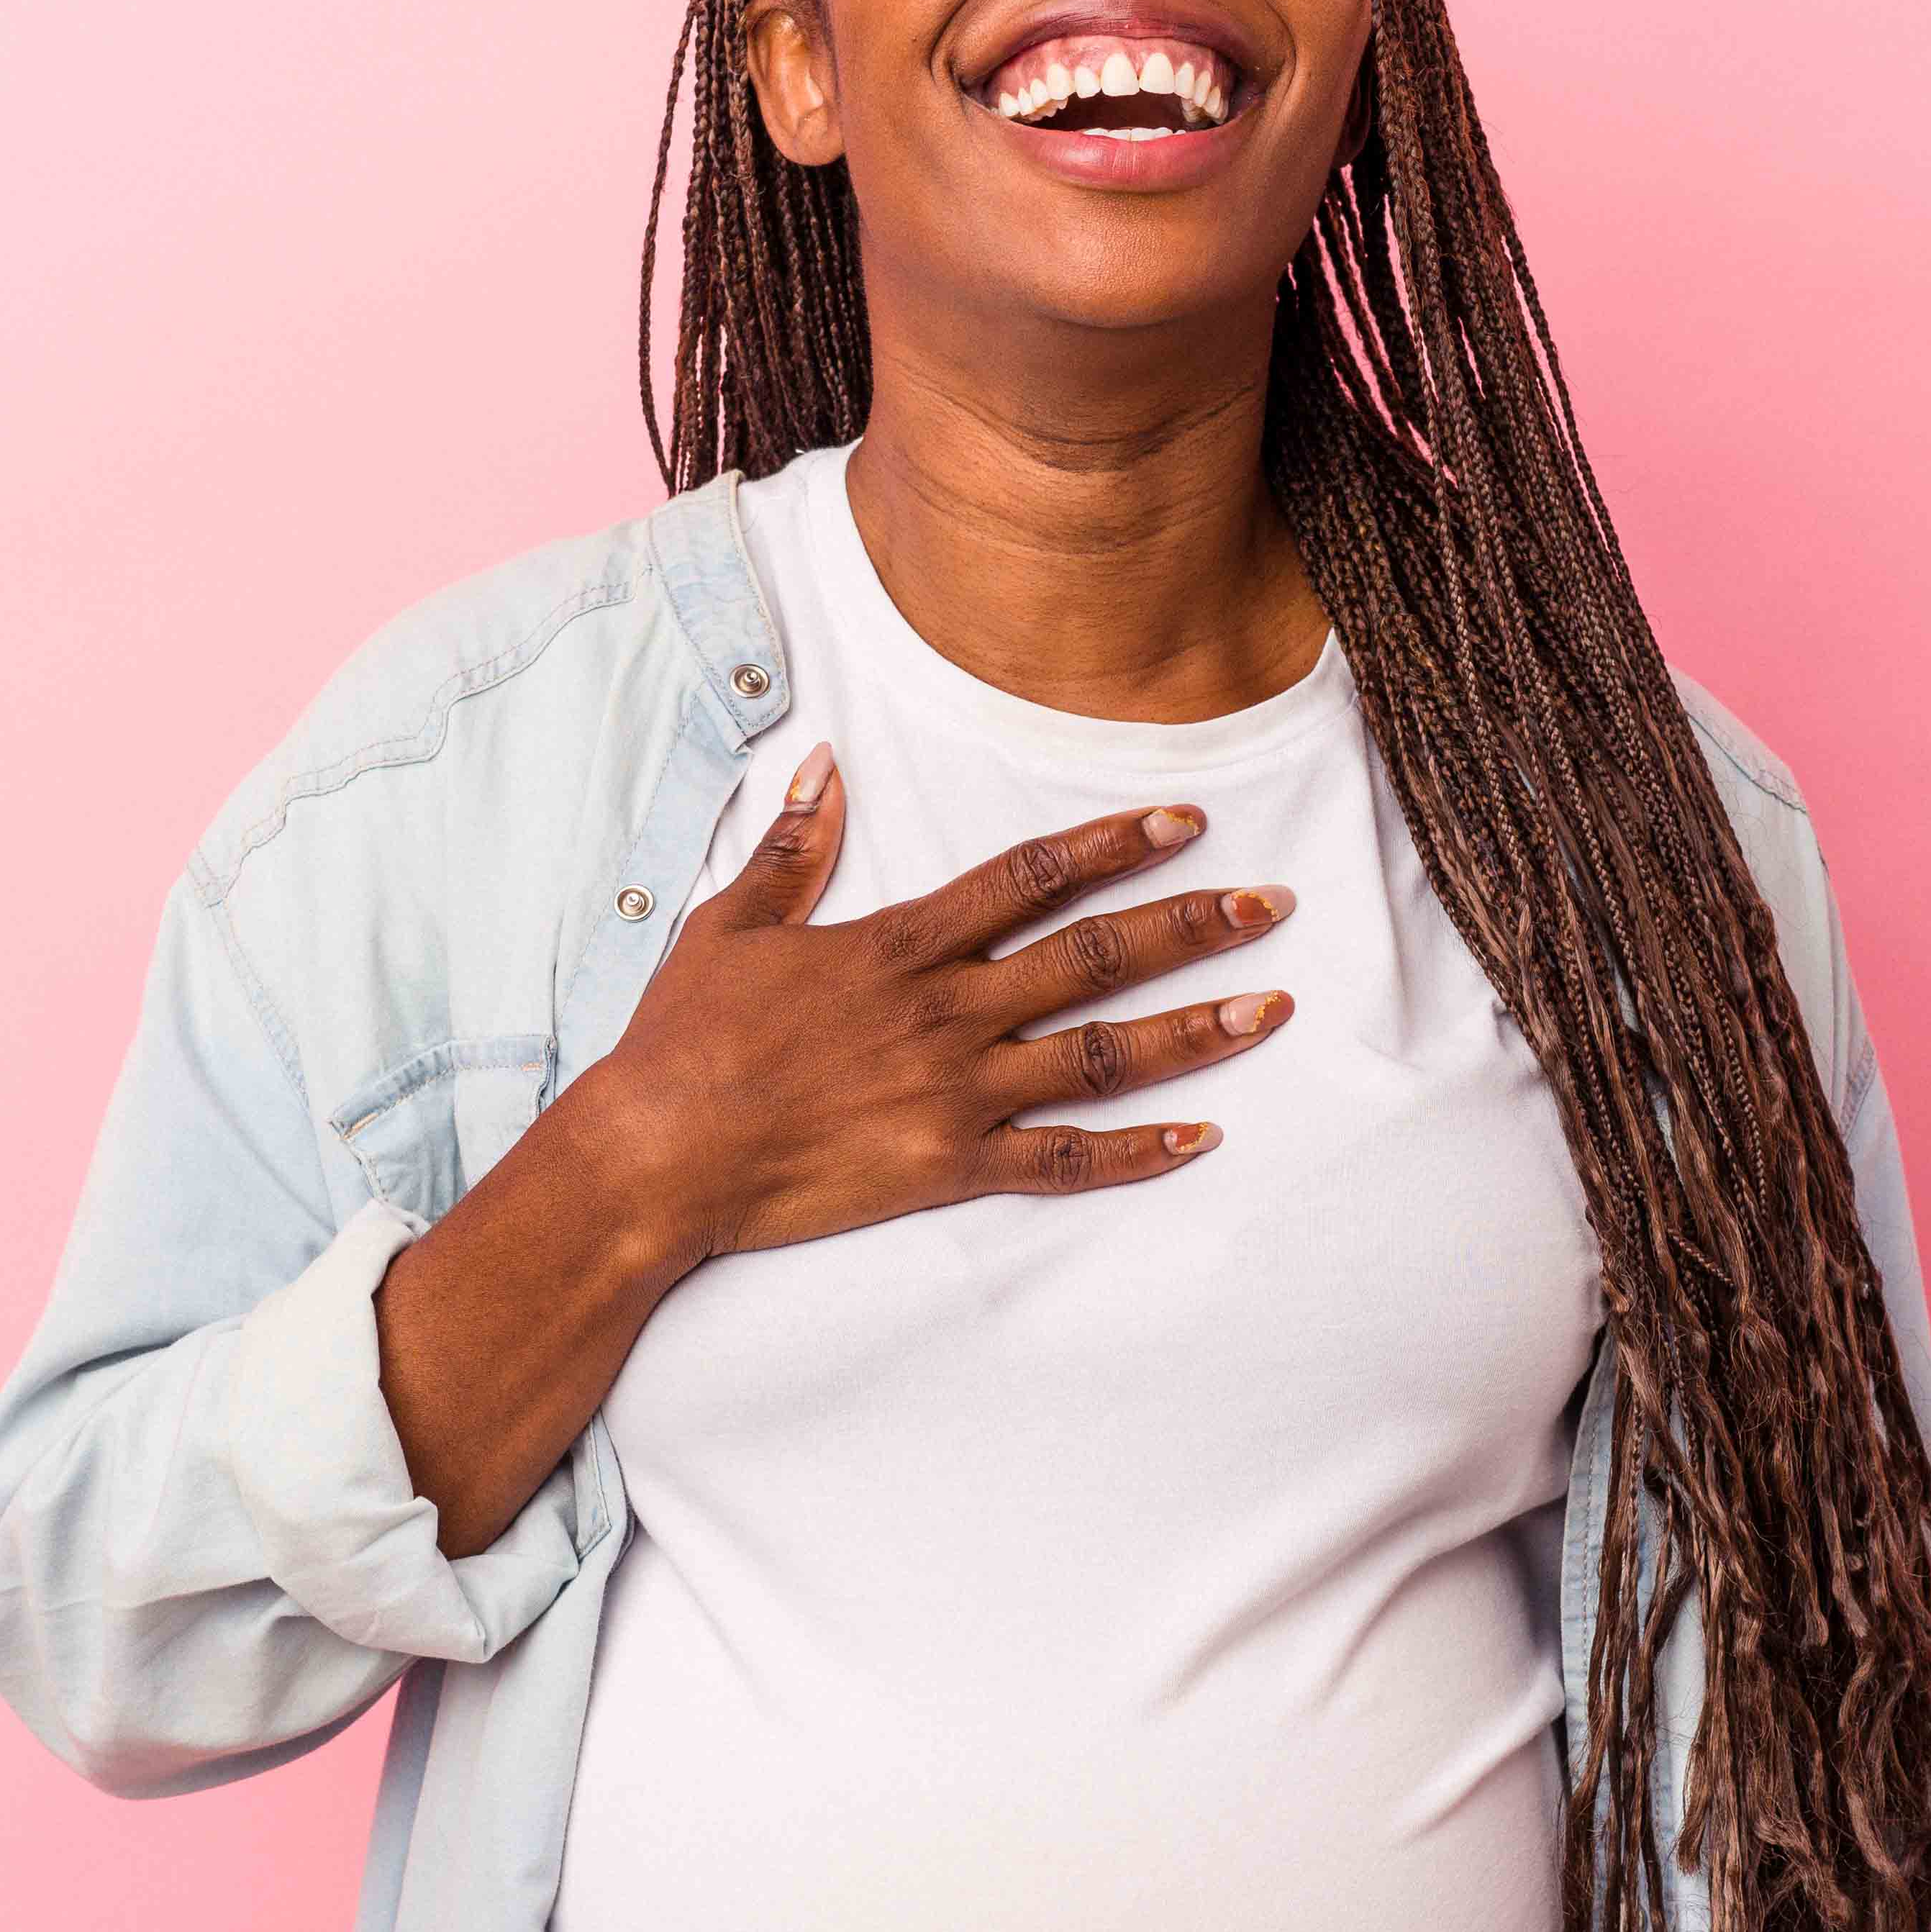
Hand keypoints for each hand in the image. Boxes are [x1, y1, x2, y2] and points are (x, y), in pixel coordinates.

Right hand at [586, 740, 1297, 1269]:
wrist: (657, 1154)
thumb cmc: (685, 1039)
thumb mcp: (732, 924)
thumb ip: (793, 846)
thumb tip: (824, 764)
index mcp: (901, 945)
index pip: (1032, 878)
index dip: (1115, 845)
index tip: (1183, 821)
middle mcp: (946, 1012)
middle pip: (1095, 957)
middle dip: (1192, 925)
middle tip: (1272, 903)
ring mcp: (955, 1093)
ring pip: (1102, 1055)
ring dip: (1195, 1030)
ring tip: (1273, 1006)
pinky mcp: (949, 1167)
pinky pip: (1061, 1161)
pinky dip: (1136, 1155)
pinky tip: (1201, 1140)